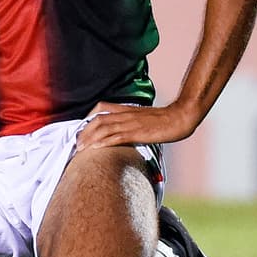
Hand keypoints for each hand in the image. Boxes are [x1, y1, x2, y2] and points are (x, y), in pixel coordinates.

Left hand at [74, 101, 199, 150]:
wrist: (180, 118)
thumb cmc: (165, 120)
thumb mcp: (144, 117)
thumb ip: (132, 121)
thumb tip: (125, 131)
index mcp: (127, 109)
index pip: (101, 108)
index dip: (88, 118)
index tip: (81, 130)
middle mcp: (125, 114)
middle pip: (97, 119)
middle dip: (84, 131)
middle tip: (76, 143)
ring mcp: (130, 123)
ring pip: (103, 128)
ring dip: (89, 138)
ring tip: (80, 148)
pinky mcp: (137, 132)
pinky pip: (116, 137)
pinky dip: (104, 142)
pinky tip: (96, 148)